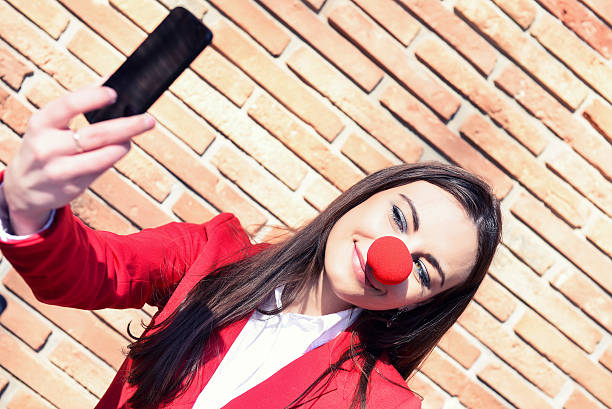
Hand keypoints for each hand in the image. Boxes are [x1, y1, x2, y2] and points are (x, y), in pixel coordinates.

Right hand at [3, 84, 155, 234]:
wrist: (23, 187)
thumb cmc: (45, 144)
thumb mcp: (49, 123)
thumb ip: (77, 105)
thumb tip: (111, 82)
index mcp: (41, 123)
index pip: (69, 105)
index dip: (94, 97)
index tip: (115, 93)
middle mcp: (48, 147)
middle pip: (96, 134)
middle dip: (128, 126)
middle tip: (148, 120)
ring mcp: (60, 170)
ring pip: (103, 156)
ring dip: (124, 145)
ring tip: (133, 137)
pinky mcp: (72, 188)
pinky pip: (101, 170)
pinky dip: (113, 158)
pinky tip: (119, 149)